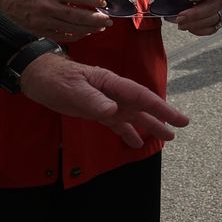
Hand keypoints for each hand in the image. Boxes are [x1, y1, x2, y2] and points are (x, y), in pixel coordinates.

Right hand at [0, 0, 110, 42]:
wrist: (2, 0)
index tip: (104, 2)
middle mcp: (47, 6)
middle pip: (78, 15)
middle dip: (96, 19)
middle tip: (108, 20)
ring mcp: (42, 21)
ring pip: (71, 28)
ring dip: (89, 29)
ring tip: (100, 27)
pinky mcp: (38, 32)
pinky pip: (61, 37)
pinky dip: (75, 36)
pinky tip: (84, 33)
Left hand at [19, 55, 188, 147]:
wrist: (39, 78)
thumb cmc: (57, 78)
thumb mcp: (74, 89)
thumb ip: (94, 99)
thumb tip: (114, 111)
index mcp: (113, 84)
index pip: (141, 97)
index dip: (161, 108)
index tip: (178, 118)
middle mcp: (115, 94)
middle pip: (143, 106)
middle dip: (163, 116)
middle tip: (183, 126)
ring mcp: (107, 103)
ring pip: (133, 116)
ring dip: (150, 126)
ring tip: (167, 137)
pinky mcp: (97, 112)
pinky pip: (117, 124)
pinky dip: (127, 133)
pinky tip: (136, 143)